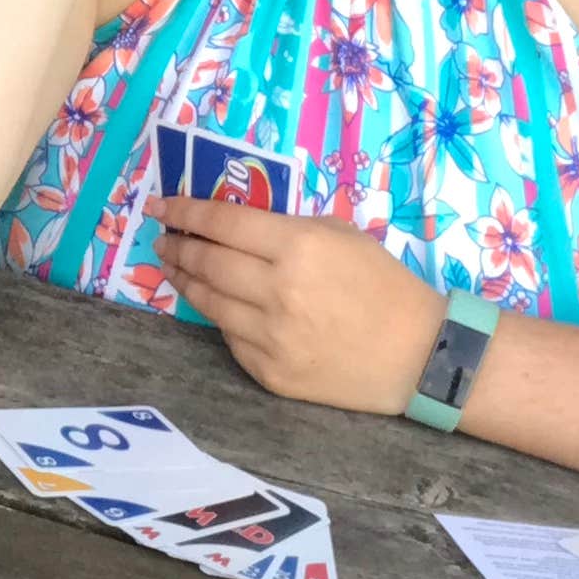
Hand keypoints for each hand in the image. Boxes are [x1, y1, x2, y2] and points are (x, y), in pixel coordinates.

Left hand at [152, 198, 440, 414]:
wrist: (418, 355)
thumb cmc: (384, 285)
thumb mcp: (342, 235)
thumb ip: (288, 227)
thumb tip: (236, 224)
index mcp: (298, 247)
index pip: (222, 224)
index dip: (184, 212)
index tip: (160, 206)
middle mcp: (277, 291)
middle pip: (207, 263)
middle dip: (177, 247)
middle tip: (163, 240)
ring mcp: (271, 337)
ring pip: (208, 303)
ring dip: (186, 281)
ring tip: (175, 267)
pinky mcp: (270, 372)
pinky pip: (231, 338)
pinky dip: (220, 317)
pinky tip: (217, 305)